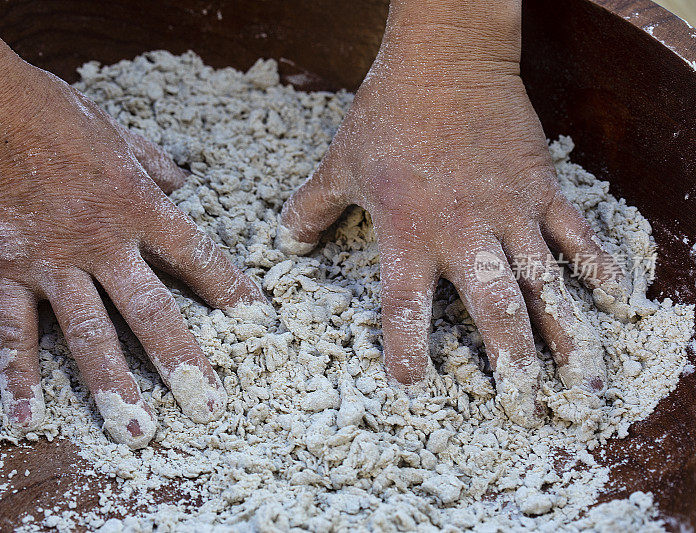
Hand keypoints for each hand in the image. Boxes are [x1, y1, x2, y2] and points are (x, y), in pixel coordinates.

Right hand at [0, 43, 264, 448]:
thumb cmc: (49, 109)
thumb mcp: (116, 131)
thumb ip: (153, 162)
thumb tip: (183, 181)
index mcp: (138, 205)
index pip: (197, 256)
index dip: (231, 289)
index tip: (258, 321)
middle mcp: (103, 242)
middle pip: (152, 311)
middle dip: (183, 362)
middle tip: (209, 408)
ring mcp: (52, 261)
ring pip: (89, 334)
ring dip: (113, 386)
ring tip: (136, 433)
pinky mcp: (2, 270)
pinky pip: (12, 331)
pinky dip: (17, 375)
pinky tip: (27, 416)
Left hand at [277, 0, 633, 425]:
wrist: (447, 60)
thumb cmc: (389, 113)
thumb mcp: (340, 163)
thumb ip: (312, 208)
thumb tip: (286, 242)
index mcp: (408, 233)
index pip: (405, 307)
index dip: (407, 351)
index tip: (412, 385)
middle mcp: (462, 232)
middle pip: (493, 311)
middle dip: (511, 363)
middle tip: (523, 408)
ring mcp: (510, 213)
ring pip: (545, 284)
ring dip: (566, 336)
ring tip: (583, 385)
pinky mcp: (541, 189)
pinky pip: (577, 235)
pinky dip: (599, 267)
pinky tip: (617, 303)